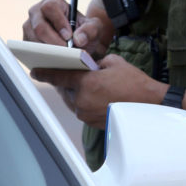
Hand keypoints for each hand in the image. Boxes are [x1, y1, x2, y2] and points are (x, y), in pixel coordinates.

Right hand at [22, 0, 106, 57]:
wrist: (77, 43)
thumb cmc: (83, 31)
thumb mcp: (94, 27)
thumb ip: (90, 30)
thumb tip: (78, 39)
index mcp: (53, 2)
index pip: (50, 7)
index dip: (58, 22)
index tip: (68, 36)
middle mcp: (37, 12)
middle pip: (38, 26)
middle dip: (52, 41)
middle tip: (65, 51)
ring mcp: (29, 28)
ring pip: (32, 40)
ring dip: (47, 51)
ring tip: (62, 57)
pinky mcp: (26, 42)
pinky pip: (29, 51)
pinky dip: (41, 57)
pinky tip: (54, 61)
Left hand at [36, 54, 166, 128]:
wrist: (149, 105)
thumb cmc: (135, 83)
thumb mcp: (114, 62)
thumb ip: (95, 63)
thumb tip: (88, 66)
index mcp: (86, 82)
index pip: (59, 76)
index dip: (45, 73)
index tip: (35, 71)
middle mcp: (82, 100)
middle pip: (66, 89)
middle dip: (70, 82)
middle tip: (80, 77)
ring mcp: (86, 113)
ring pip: (74, 100)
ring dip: (79, 93)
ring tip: (95, 88)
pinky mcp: (92, 122)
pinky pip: (83, 109)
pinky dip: (87, 102)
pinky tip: (100, 98)